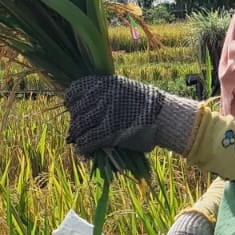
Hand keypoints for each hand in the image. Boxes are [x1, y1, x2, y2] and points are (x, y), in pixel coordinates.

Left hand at [64, 75, 189, 156]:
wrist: (163, 115)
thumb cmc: (145, 104)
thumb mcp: (124, 88)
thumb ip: (105, 92)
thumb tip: (86, 101)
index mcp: (104, 83)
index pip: (75, 90)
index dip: (71, 101)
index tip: (73, 107)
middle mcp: (101, 96)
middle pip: (75, 110)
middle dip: (75, 121)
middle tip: (79, 128)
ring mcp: (104, 114)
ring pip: (77, 126)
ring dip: (77, 135)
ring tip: (81, 140)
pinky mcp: (108, 132)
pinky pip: (86, 141)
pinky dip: (82, 148)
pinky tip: (84, 151)